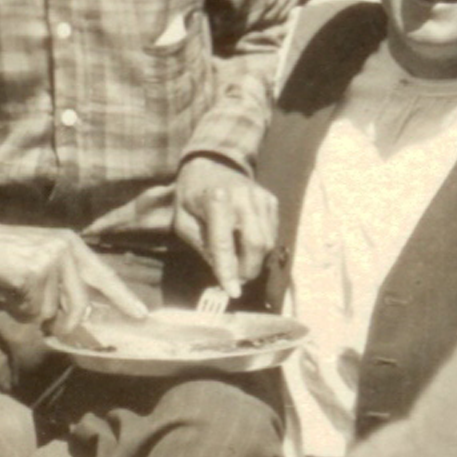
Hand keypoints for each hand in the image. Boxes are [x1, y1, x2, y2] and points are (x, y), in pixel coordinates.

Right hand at [0, 220, 147, 336]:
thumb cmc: (1, 255)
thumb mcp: (40, 261)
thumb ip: (61, 282)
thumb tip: (78, 316)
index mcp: (71, 244)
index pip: (104, 275)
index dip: (123, 298)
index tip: (142, 316)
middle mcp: (65, 249)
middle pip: (79, 304)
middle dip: (64, 323)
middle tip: (50, 326)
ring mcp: (50, 259)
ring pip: (49, 311)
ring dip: (28, 311)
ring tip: (12, 290)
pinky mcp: (33, 273)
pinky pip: (30, 310)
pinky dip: (15, 308)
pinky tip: (4, 289)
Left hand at [172, 157, 277, 299]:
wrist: (209, 164)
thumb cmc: (191, 196)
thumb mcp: (183, 222)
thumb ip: (202, 247)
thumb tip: (222, 274)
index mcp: (215, 200)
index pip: (224, 243)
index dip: (228, 271)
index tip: (232, 292)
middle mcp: (242, 197)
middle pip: (256, 244)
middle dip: (248, 270)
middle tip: (236, 280)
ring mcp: (260, 197)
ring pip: (269, 242)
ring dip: (256, 261)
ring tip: (240, 264)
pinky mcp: (270, 200)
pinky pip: (273, 233)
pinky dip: (263, 247)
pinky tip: (247, 245)